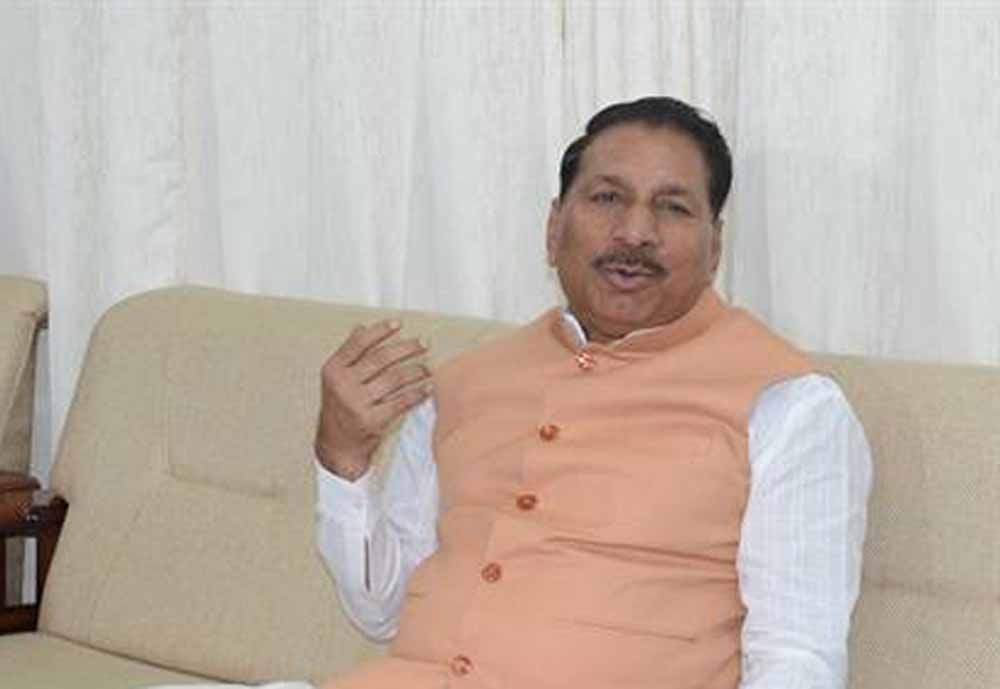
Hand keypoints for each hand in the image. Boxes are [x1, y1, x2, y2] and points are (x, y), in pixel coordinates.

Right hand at [315, 319, 430, 480]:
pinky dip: (417, 394)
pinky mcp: (371, 421)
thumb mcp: (336, 379)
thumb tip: (360, 327)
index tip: (399, 323)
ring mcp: (356, 403)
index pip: (359, 343)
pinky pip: (400, 402)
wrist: (335, 445)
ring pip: (394, 379)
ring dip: (415, 371)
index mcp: (333, 369)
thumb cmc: (339, 406)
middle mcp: (343, 385)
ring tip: (427, 368)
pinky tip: (427, 388)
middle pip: (381, 358)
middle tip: (424, 343)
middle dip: (406, 348)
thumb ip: (349, 353)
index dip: (380, 331)